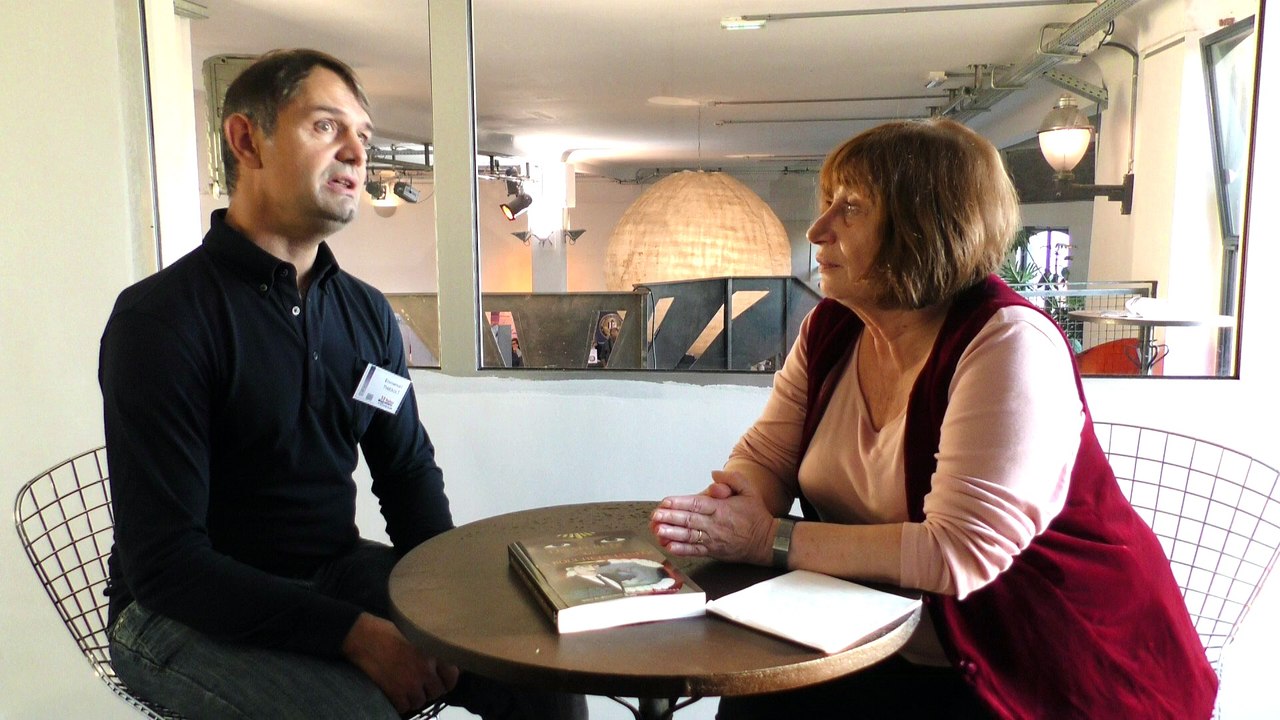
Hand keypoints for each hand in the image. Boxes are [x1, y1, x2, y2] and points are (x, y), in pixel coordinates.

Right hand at [341, 613, 459, 713]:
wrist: (364, 637)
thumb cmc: (390, 632)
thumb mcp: (417, 635)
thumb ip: (432, 650)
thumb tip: (445, 664)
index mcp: (433, 653)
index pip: (452, 676)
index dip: (447, 681)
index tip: (441, 682)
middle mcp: (425, 670)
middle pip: (437, 692)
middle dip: (429, 690)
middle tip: (421, 684)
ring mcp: (411, 683)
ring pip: (420, 702)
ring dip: (414, 697)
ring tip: (406, 688)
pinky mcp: (395, 693)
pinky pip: (404, 707)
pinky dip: (400, 703)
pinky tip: (395, 692)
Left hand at [650, 470, 774, 564]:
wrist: (766, 542)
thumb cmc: (756, 516)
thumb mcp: (749, 490)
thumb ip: (732, 479)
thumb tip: (714, 474)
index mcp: (722, 508)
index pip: (697, 504)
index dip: (680, 503)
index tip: (666, 501)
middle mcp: (715, 524)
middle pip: (689, 520)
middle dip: (670, 517)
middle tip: (655, 515)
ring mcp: (713, 539)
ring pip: (689, 536)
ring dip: (672, 533)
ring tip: (657, 530)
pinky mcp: (713, 551)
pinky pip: (694, 551)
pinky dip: (681, 549)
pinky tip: (669, 546)